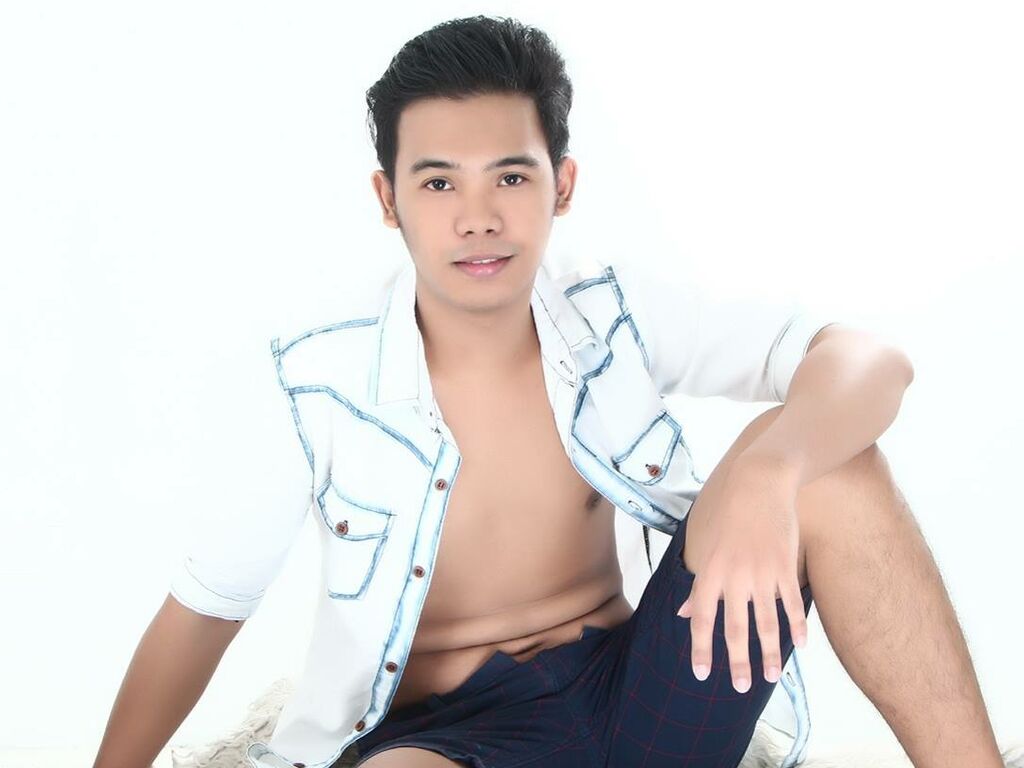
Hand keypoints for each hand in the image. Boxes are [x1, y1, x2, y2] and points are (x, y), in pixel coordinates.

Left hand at [676, 458, 807, 692]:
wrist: (758, 484)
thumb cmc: (727, 517)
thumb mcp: (706, 548)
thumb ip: (698, 586)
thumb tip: (682, 615)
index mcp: (709, 573)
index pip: (702, 620)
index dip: (701, 649)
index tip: (702, 675)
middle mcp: (733, 577)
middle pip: (734, 628)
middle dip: (737, 662)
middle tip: (741, 688)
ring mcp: (761, 573)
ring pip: (766, 623)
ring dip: (770, 654)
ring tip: (772, 677)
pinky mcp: (785, 566)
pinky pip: (791, 604)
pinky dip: (796, 627)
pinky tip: (800, 646)